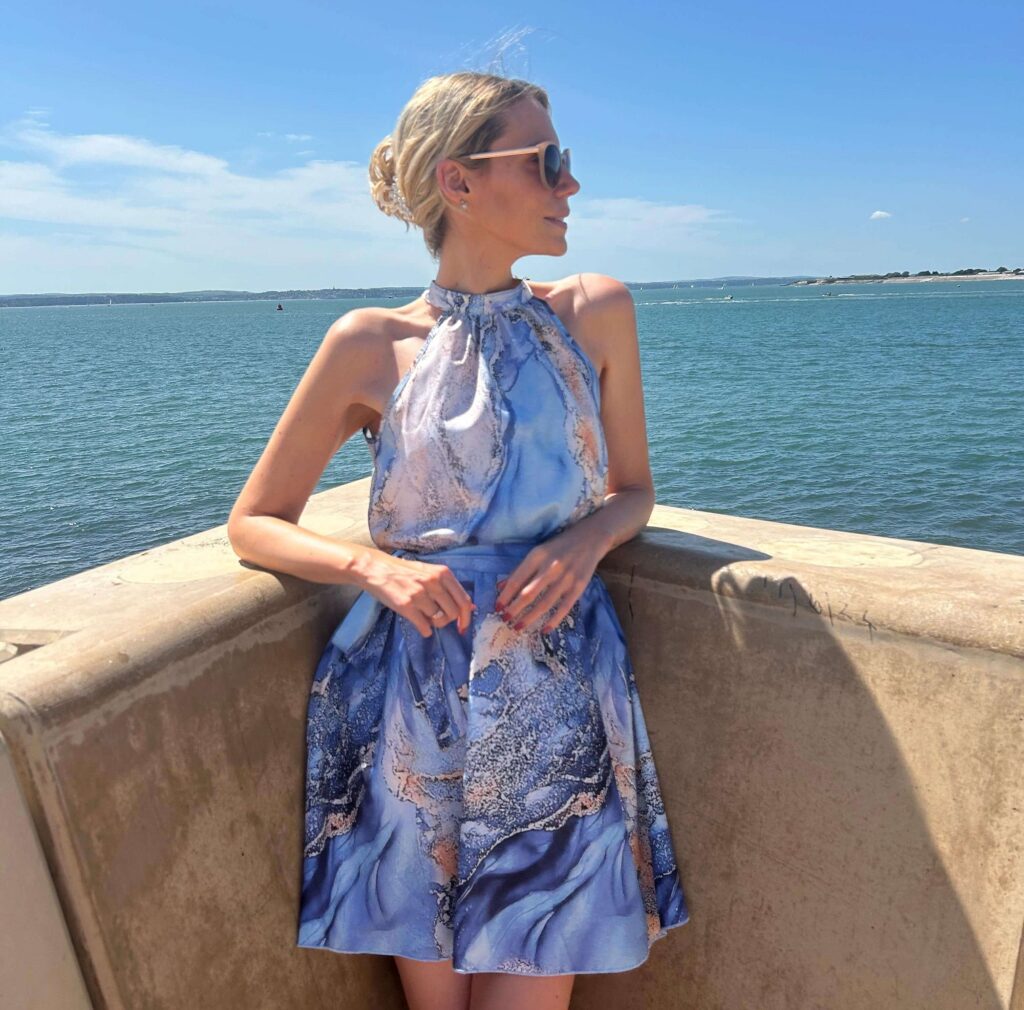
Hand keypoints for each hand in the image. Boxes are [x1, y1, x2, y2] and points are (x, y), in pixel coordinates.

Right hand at [357, 551, 475, 638]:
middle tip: (437, 619)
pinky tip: (420, 625)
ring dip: (434, 624)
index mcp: (442, 573)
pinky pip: (424, 626)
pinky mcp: (406, 605)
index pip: (464, 599)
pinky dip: (425, 630)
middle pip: (453, 612)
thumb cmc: (403, 571)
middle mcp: (433, 582)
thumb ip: (448, 588)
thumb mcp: (429, 572)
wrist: (375, 568)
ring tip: (424, 617)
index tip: (463, 626)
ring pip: (439, 620)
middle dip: (447, 621)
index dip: (466, 617)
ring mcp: (419, 594)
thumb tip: (469, 608)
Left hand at [493, 527, 603, 634]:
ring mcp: (566, 577)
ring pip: (545, 603)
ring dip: (530, 617)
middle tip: (505, 619)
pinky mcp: (579, 586)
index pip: (517, 579)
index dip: (505, 595)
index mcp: (537, 556)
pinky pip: (564, 607)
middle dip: (515, 609)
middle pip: (529, 593)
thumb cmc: (559, 546)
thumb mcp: (538, 552)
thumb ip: (521, 570)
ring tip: (518, 627)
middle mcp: (551, 567)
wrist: (590, 538)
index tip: (497, 607)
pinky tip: (544, 629)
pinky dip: (554, 620)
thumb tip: (501, 588)